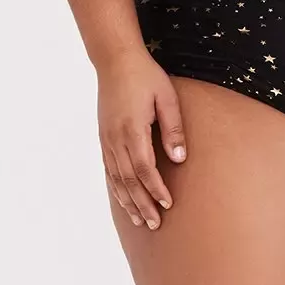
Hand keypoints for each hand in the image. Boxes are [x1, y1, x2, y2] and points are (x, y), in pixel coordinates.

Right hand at [98, 48, 186, 229]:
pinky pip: (109, 170)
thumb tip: (180, 159)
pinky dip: (117, 189)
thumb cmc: (146, 77)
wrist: (115, 61)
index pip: (144, 168)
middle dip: (142, 204)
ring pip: (117, 179)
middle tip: (155, 224)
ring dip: (129, 201)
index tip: (167, 204)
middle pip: (128, 180)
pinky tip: (125, 201)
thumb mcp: (167, 98)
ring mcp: (107, 140)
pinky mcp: (104, 138)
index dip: (155, 188)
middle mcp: (116, 138)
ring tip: (141, 220)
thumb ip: (173, 129)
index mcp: (132, 129)